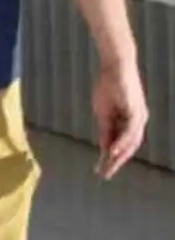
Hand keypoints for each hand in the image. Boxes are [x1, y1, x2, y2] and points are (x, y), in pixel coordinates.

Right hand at [92, 57, 147, 179]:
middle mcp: (137, 122)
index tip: (102, 168)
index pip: (122, 144)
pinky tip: (112, 152)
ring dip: (119, 156)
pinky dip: (121, 143)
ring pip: (131, 143)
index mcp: (128, 121)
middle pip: (128, 147)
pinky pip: (130, 132)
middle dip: (115, 162)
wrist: (115, 66)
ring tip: (108, 167)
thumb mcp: (103, 110)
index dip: (112, 157)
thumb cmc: (108, 84)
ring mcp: (138, 117)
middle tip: (105, 174)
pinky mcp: (136, 112)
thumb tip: (105, 146)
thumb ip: (105, 128)